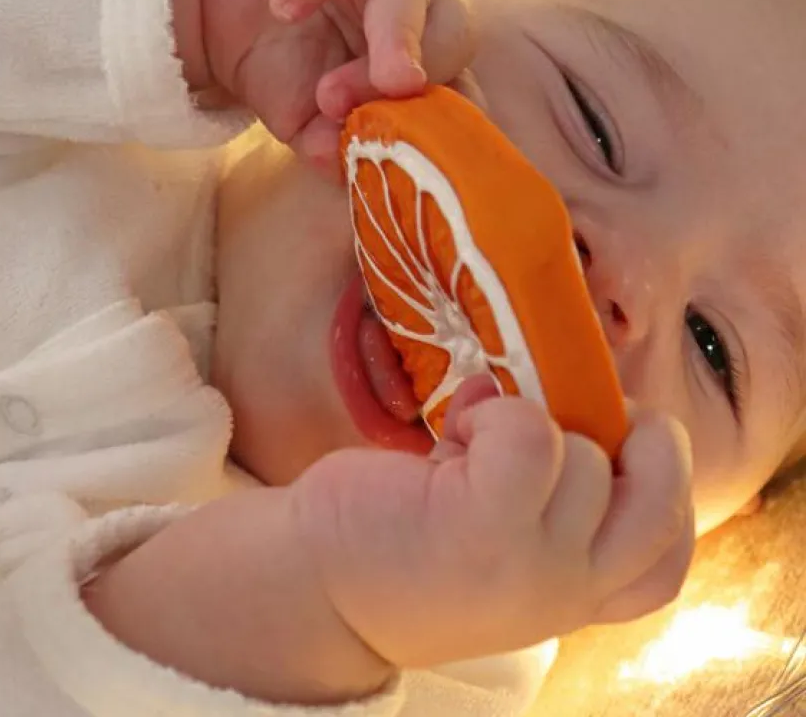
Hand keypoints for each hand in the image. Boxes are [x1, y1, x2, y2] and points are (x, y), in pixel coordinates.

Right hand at [179, 0, 470, 166]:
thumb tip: (340, 166)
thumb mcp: (298, 114)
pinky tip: (286, 6)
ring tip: (330, 88)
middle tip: (373, 108)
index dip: (442, 124)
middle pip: (450, 31)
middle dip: (413, 78)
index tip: (414, 157)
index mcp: (422, 51)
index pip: (458, 86)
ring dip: (386, 36)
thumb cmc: (271, 57)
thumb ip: (326, 139)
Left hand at [289, 377, 695, 668]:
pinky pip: (528, 434)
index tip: (619, 448)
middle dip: (625, 439)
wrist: (314, 585)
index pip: (669, 560)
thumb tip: (545, 387)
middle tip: (560, 420)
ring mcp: (531, 563)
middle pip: (653, 492)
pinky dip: (494, 412)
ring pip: (584, 453)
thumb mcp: (497, 534)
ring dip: (527, 422)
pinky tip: (455, 430)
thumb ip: (542, 487)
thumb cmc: (402, 542)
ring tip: (468, 439)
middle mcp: (567, 591)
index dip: (664, 488)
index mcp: (575, 597)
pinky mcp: (481, 525)